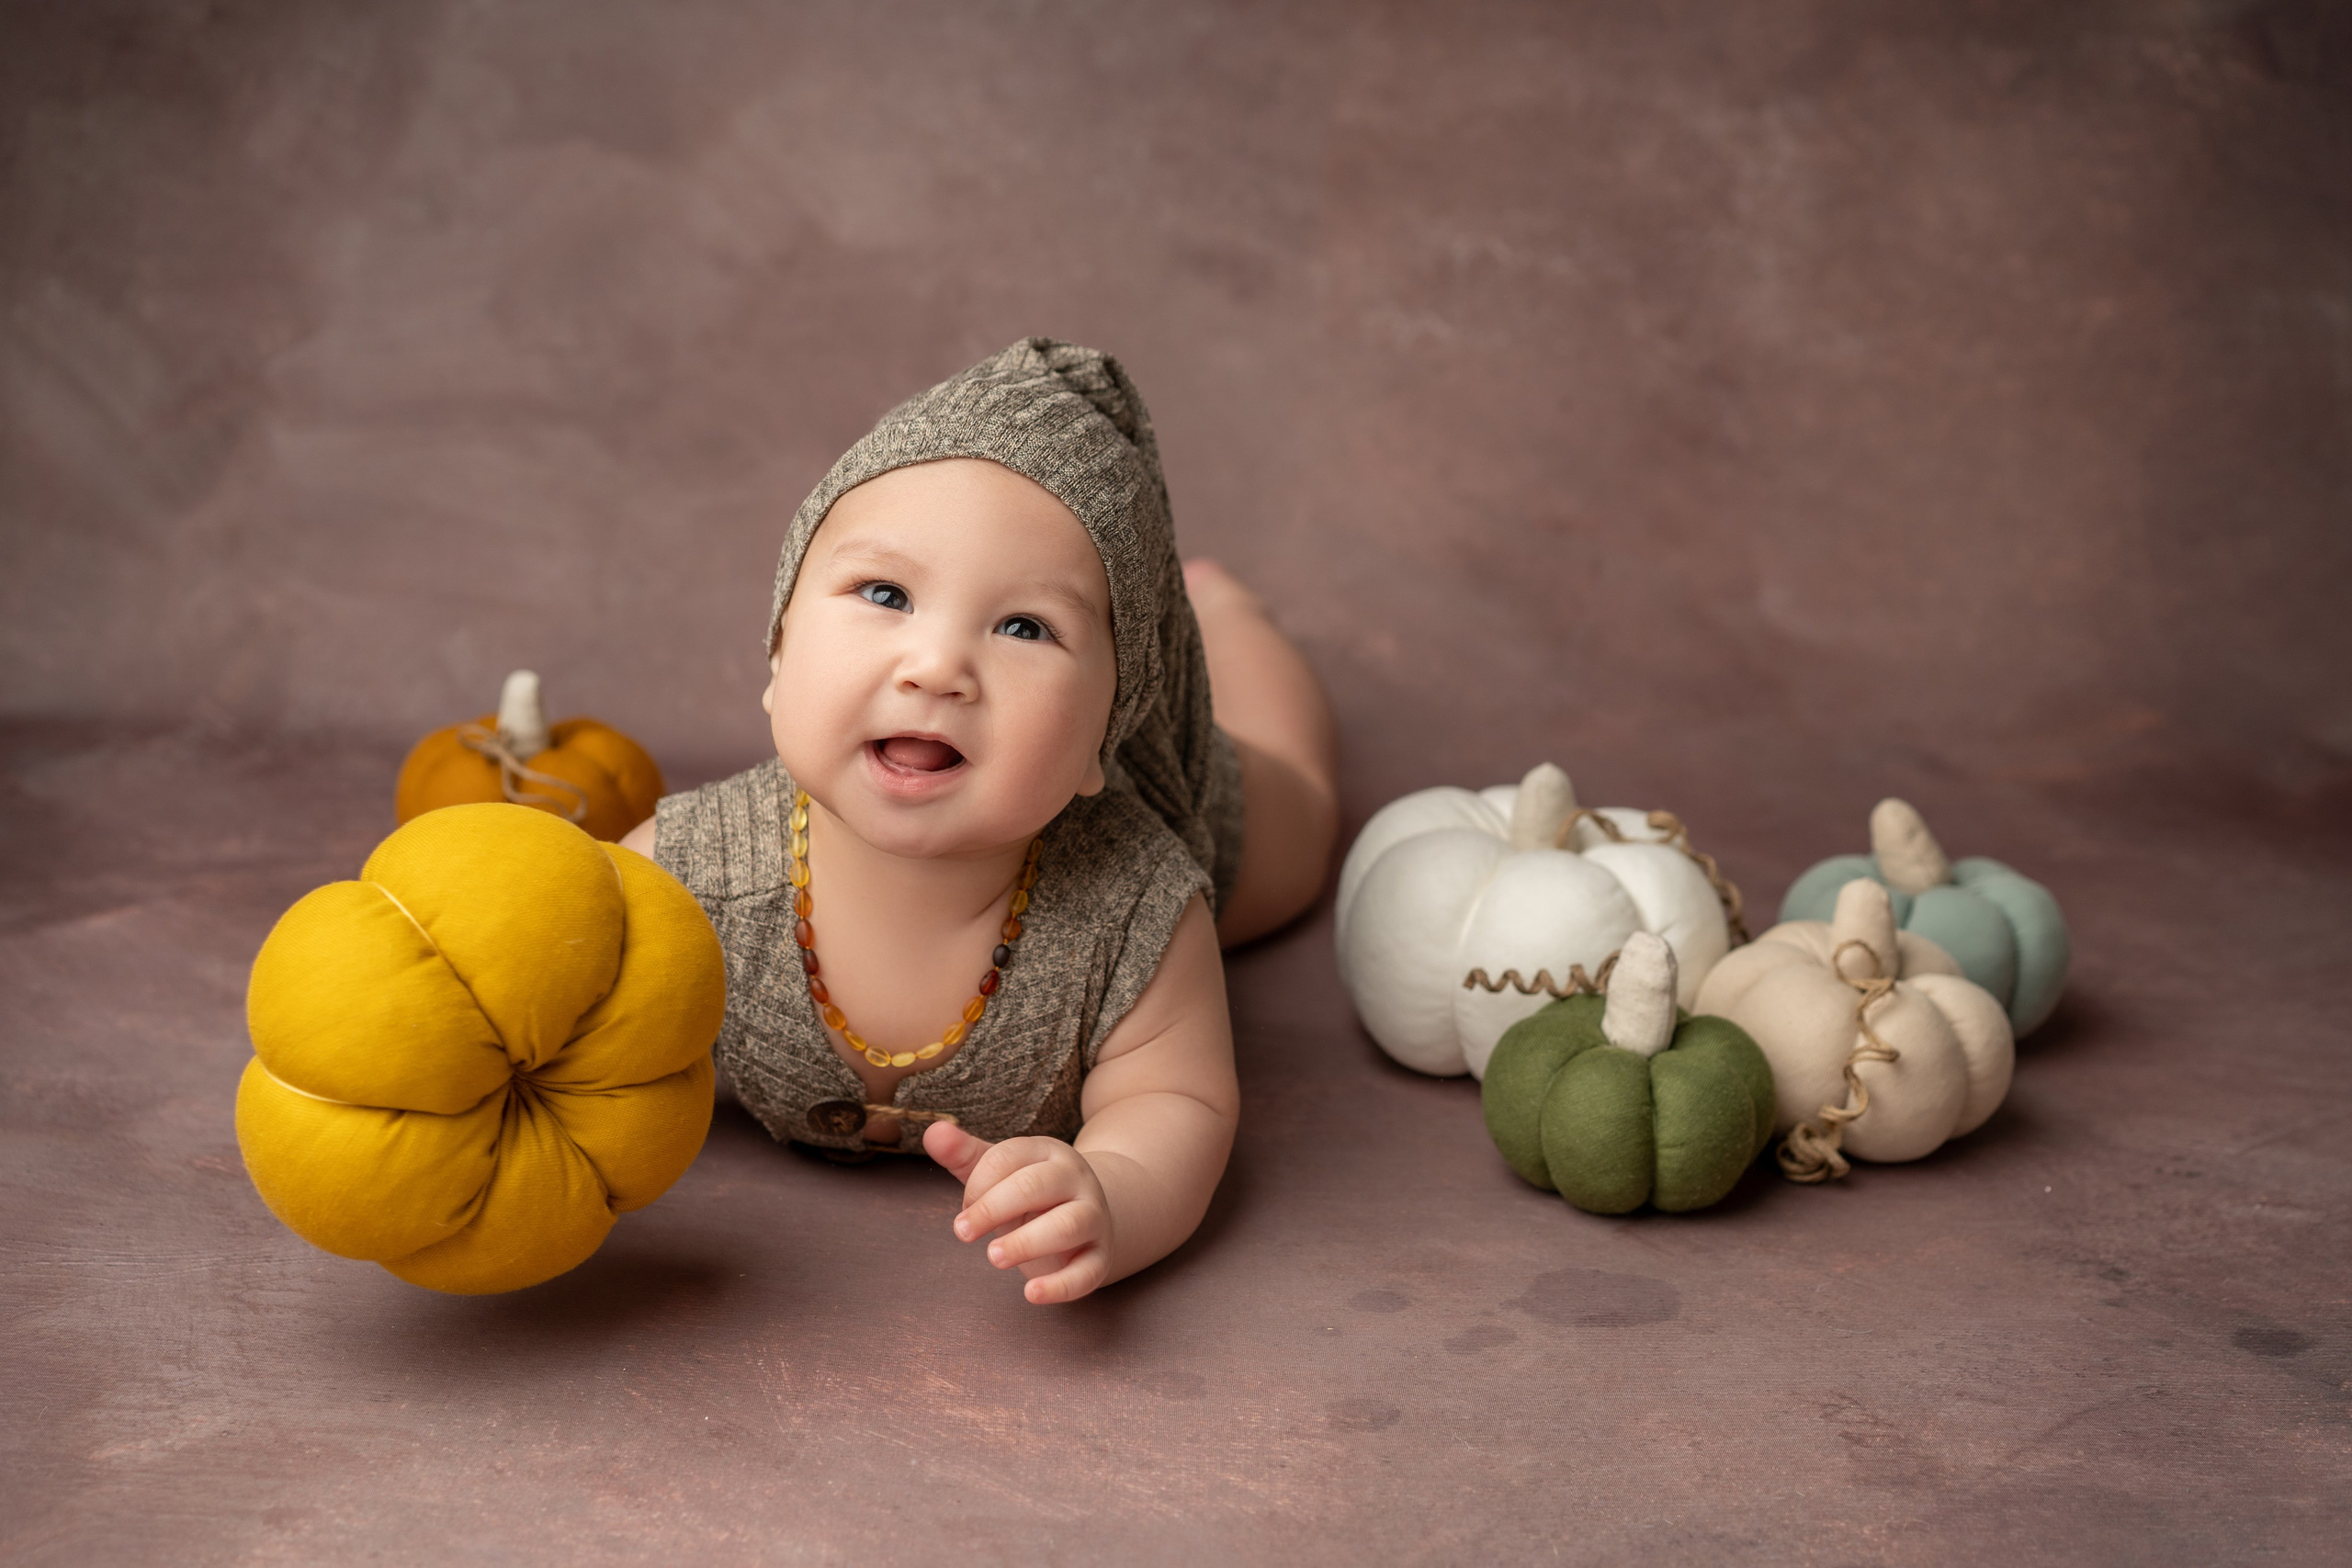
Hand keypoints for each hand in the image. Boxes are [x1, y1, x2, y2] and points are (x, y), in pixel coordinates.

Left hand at [923, 1121, 1113, 1304]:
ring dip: (1026, 1242)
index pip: (1009, 1157)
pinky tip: (1030, 1294)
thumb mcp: (999, 1174)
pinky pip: (1087, 1272)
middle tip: (961, 1232)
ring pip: (1067, 1226)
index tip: (964, 1211)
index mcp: (1048, 1152)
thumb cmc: (1032, 1196)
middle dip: (993, 1208)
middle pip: (1036, 1186)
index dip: (978, 1184)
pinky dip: (1060, 1286)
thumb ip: (965, 1155)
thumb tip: (932, 1132)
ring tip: (993, 1257)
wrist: (1091, 1219)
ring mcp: (1093, 1217)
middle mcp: (1076, 1179)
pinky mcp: (1100, 1256)